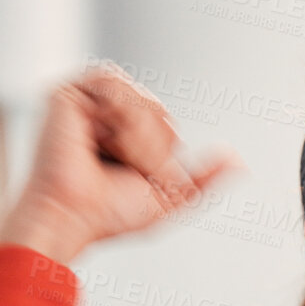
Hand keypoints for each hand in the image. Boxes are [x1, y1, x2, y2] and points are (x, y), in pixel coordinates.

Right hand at [0, 63, 241, 264]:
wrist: (74, 217)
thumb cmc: (108, 214)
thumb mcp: (170, 198)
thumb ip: (204, 179)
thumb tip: (239, 162)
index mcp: (119, 132)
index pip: (165, 122)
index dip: (161, 152)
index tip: (133, 175)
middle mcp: (99, 114)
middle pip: (158, 109)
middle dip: (152, 145)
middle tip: (122, 167)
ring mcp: (81, 102)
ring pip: (141, 100)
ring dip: (138, 137)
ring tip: (110, 155)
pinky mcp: (65, 94)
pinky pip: (115, 88)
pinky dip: (119, 121)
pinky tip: (97, 139)